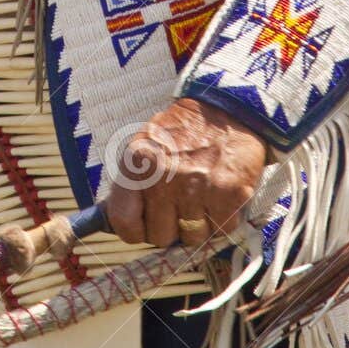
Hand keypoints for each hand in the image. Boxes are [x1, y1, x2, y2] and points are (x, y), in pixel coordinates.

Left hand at [104, 98, 266, 249]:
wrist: (227, 109)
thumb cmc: (182, 133)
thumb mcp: (145, 146)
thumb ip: (132, 183)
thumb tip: (118, 223)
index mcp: (138, 163)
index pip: (123, 221)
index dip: (135, 232)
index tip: (145, 228)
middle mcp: (165, 176)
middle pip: (160, 236)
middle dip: (171, 228)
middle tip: (180, 208)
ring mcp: (198, 187)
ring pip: (193, 238)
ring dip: (199, 226)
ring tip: (202, 200)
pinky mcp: (229, 193)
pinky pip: (221, 230)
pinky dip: (222, 220)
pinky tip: (221, 198)